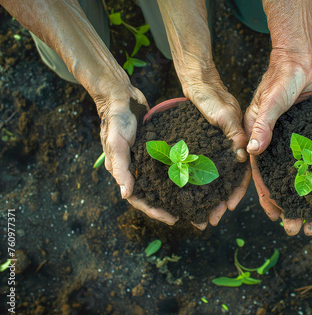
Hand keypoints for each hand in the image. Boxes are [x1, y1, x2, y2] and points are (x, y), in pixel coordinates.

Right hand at [97, 86, 179, 224]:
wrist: (120, 96)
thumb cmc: (115, 119)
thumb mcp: (116, 142)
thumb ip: (121, 168)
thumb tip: (126, 195)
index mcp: (123, 171)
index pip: (138, 199)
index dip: (154, 211)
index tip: (172, 219)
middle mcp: (134, 168)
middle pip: (152, 194)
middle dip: (167, 206)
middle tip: (188, 214)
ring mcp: (145, 159)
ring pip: (160, 181)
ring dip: (174, 191)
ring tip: (192, 199)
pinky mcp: (154, 149)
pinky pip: (166, 165)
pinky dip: (176, 172)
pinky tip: (192, 175)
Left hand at [183, 77, 251, 229]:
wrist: (197, 78)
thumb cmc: (211, 94)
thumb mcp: (224, 114)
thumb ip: (234, 134)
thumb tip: (243, 158)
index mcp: (241, 139)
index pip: (243, 171)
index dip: (237, 191)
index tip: (228, 209)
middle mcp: (233, 144)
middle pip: (230, 178)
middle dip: (221, 199)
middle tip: (211, 219)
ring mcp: (220, 143)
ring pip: (217, 174)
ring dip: (211, 193)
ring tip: (201, 211)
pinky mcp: (208, 140)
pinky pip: (207, 164)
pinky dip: (202, 179)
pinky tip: (193, 189)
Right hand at [245, 48, 311, 234]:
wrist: (299, 59)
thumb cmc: (282, 76)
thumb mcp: (272, 100)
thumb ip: (261, 124)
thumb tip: (250, 151)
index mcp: (254, 132)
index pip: (255, 171)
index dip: (263, 194)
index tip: (274, 215)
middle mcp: (266, 138)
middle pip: (271, 176)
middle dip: (280, 201)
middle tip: (292, 225)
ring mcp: (282, 136)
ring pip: (286, 170)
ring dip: (294, 192)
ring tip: (306, 213)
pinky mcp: (296, 132)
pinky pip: (299, 158)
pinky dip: (304, 173)